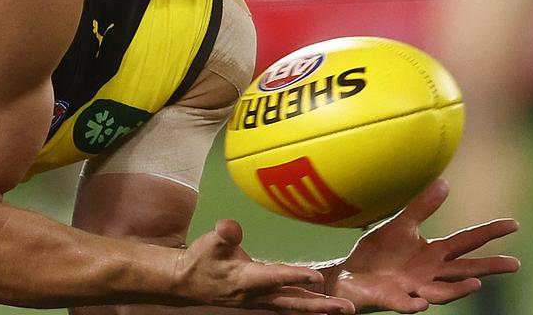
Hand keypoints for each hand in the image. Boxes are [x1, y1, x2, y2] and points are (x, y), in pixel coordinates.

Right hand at [175, 220, 355, 312]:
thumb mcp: (208, 244)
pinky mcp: (261, 301)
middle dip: (319, 306)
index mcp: (245, 279)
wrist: (187, 283)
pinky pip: (287, 306)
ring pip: (293, 306)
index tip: (317, 277)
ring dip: (317, 309)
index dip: (295, 276)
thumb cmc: (200, 260)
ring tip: (342, 311)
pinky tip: (320, 308)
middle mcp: (256, 294)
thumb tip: (230, 226)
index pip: (274, 277)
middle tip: (345, 308)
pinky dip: (304, 307)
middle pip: (292, 301)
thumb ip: (223, 235)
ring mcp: (259, 301)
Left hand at [327, 180, 519, 312]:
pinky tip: (422, 304)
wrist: (351, 274)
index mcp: (433, 253)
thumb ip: (422, 207)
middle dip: (489, 267)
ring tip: (477, 284)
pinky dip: (414, 305)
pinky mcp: (393, 299)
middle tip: (515, 264)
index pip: (466, 241)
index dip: (489, 232)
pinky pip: (406, 305)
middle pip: (465, 270)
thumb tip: (445, 182)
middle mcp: (430, 274)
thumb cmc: (380, 252)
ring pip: (442, 293)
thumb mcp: (401, 225)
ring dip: (459, 290)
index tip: (514, 224)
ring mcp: (414, 289)